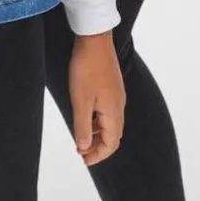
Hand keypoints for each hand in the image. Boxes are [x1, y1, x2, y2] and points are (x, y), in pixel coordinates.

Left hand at [69, 31, 124, 167]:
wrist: (94, 39)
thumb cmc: (86, 68)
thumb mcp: (80, 101)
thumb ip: (83, 126)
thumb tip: (84, 147)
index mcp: (113, 112)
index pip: (111, 143)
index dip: (98, 155)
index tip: (84, 160)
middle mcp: (119, 106)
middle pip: (113, 135)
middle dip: (99, 147)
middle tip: (82, 153)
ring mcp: (117, 96)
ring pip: (111, 124)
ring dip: (97, 134)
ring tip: (81, 137)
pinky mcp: (112, 87)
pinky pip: (108, 112)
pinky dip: (98, 121)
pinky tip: (86, 117)